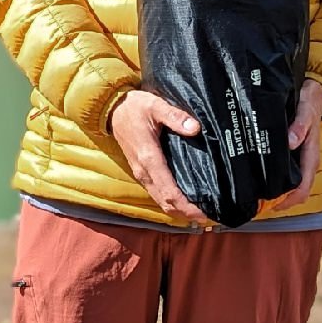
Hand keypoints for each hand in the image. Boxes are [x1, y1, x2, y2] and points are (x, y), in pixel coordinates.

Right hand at [109, 90, 210, 224]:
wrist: (111, 109)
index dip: (187, 207)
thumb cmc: (134, 106)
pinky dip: (171, 202)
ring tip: (201, 211)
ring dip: (179, 210)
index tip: (205, 213)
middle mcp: (144, 171)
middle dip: (187, 213)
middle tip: (210, 217)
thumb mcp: (155, 105)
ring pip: (160, 201)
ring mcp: (141, 173)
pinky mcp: (141, 171)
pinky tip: (185, 199)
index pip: (170, 192)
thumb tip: (195, 128)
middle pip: (166, 203)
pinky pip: (157, 193)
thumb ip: (175, 116)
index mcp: (149, 158)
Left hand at [266, 78, 321, 212]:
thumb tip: (290, 143)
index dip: (287, 202)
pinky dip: (272, 176)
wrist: (314, 93)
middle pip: (293, 191)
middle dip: (276, 199)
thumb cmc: (309, 103)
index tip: (269, 206)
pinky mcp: (292, 152)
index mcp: (310, 157)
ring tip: (252, 190)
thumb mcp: (305, 111)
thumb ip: (299, 126)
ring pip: (288, 182)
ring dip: (273, 189)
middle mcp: (305, 162)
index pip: (302, 190)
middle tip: (254, 201)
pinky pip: (283, 170)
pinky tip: (257, 174)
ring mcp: (299, 158)